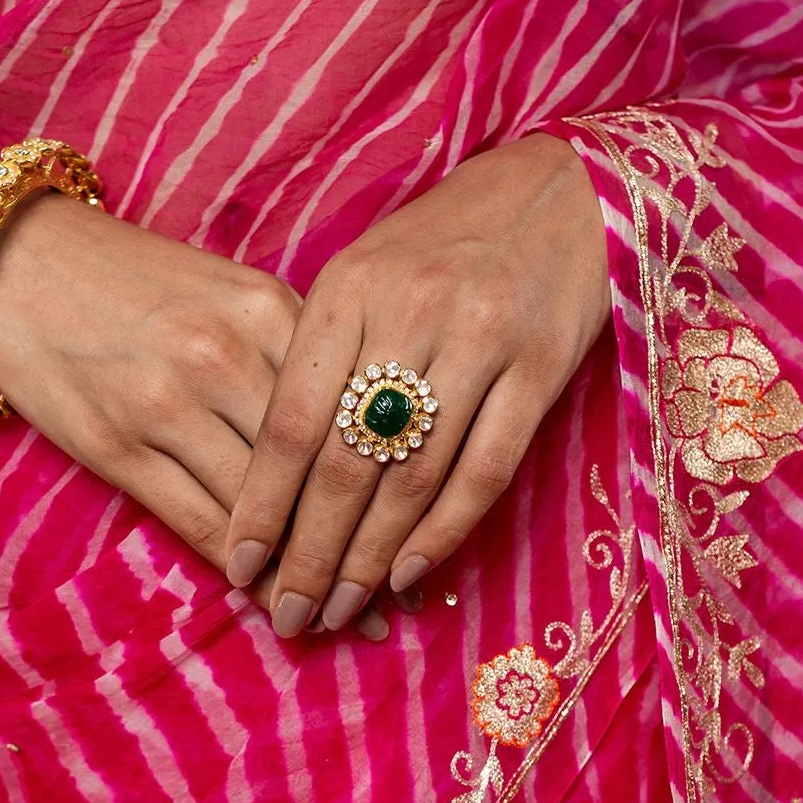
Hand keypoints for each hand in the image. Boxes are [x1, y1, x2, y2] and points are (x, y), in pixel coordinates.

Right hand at [0, 195, 394, 636]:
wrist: (17, 262)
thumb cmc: (136, 282)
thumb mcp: (231, 292)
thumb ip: (296, 354)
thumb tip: (361, 438)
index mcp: (269, 309)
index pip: (351, 413)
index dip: (389, 485)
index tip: (420, 538)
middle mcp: (227, 356)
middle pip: (314, 471)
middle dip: (355, 546)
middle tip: (393, 605)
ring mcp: (170, 403)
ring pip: (261, 511)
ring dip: (298, 574)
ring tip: (332, 617)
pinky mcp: (119, 446)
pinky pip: (198, 524)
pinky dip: (239, 569)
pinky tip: (263, 597)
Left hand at [222, 135, 611, 634]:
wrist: (564, 189)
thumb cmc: (445, 240)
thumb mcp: (367, 273)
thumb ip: (322, 357)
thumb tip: (275, 476)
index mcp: (349, 289)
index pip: (291, 420)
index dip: (263, 503)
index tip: (239, 564)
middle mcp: (409, 313)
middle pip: (346, 462)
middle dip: (311, 552)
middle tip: (289, 614)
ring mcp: (479, 341)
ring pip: (411, 478)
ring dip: (371, 557)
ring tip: (341, 607)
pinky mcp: (539, 369)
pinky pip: (484, 471)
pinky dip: (443, 531)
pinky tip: (410, 574)